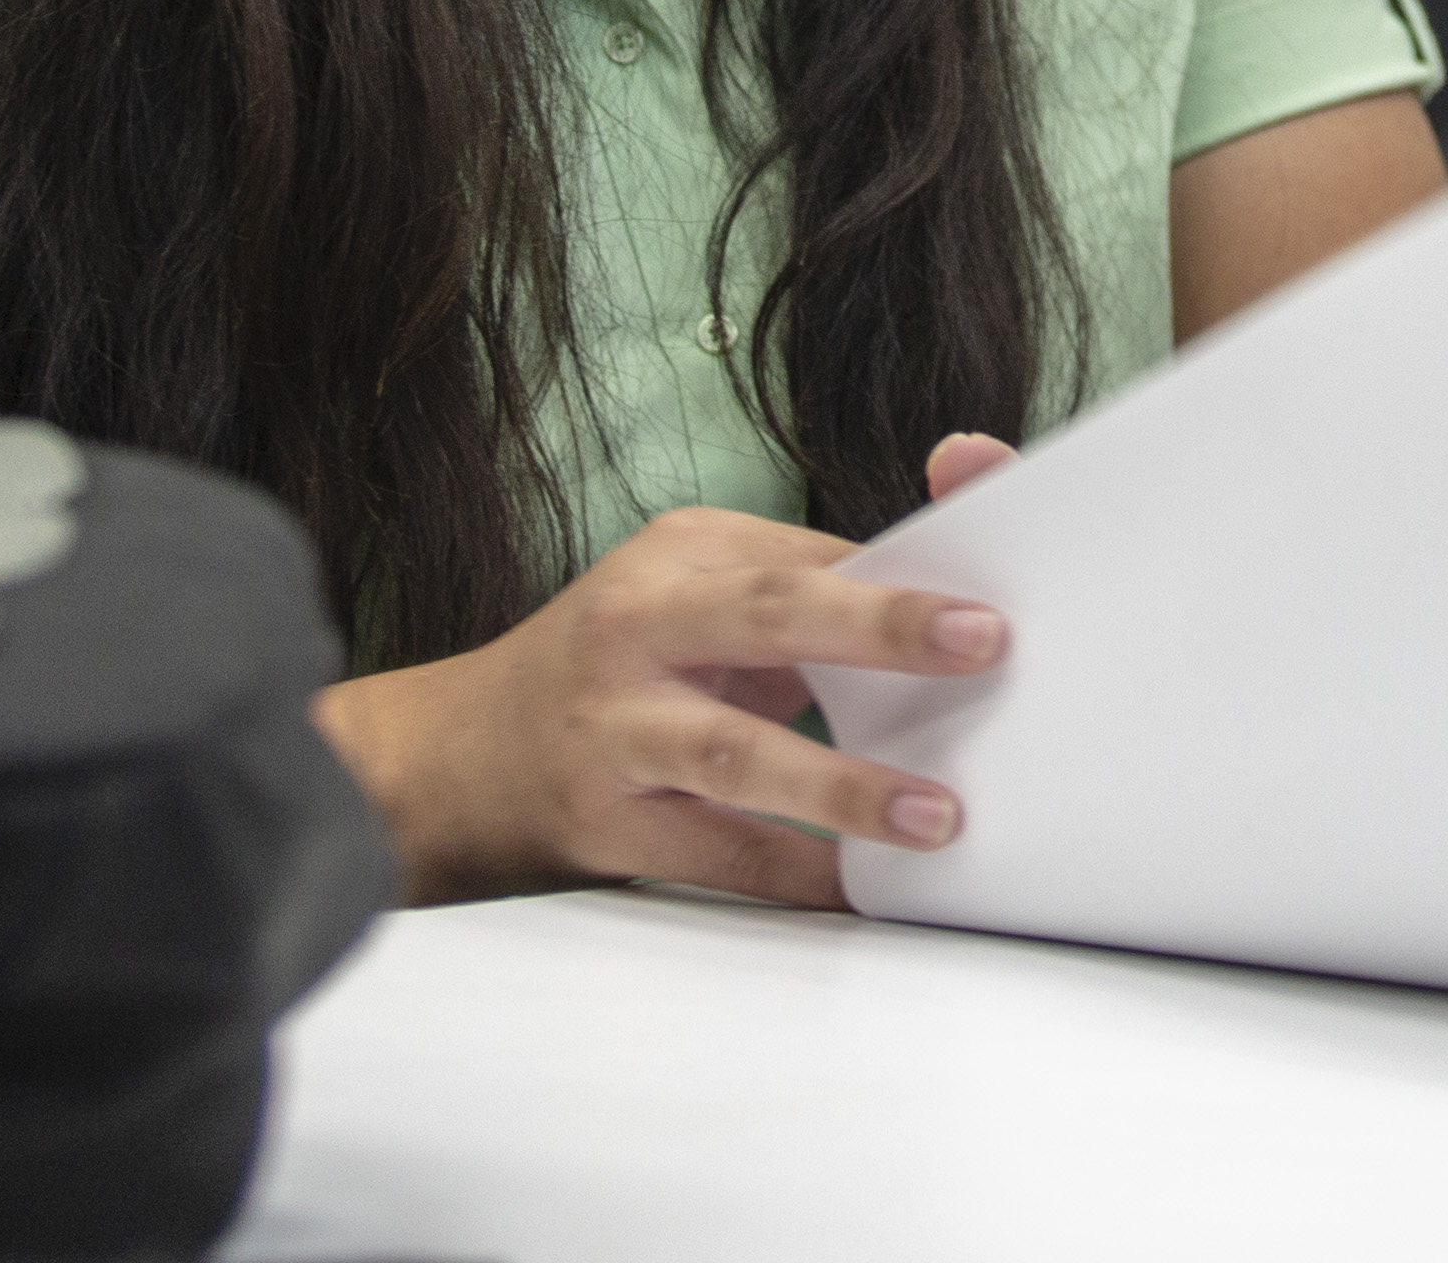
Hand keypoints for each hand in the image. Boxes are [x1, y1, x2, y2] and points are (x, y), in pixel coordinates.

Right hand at [317, 433, 1023, 907]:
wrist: (453, 759)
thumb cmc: (607, 671)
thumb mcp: (683, 595)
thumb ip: (793, 591)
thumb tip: (935, 607)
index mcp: (677, 556)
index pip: (807, 556)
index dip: (903, 574)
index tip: (994, 600)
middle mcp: (638, 627)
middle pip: (766, 613)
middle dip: (880, 625)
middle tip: (984, 642)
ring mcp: (612, 727)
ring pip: (734, 751)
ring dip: (839, 784)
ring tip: (931, 814)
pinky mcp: (600, 822)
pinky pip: (713, 854)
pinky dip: (791, 875)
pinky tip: (857, 891)